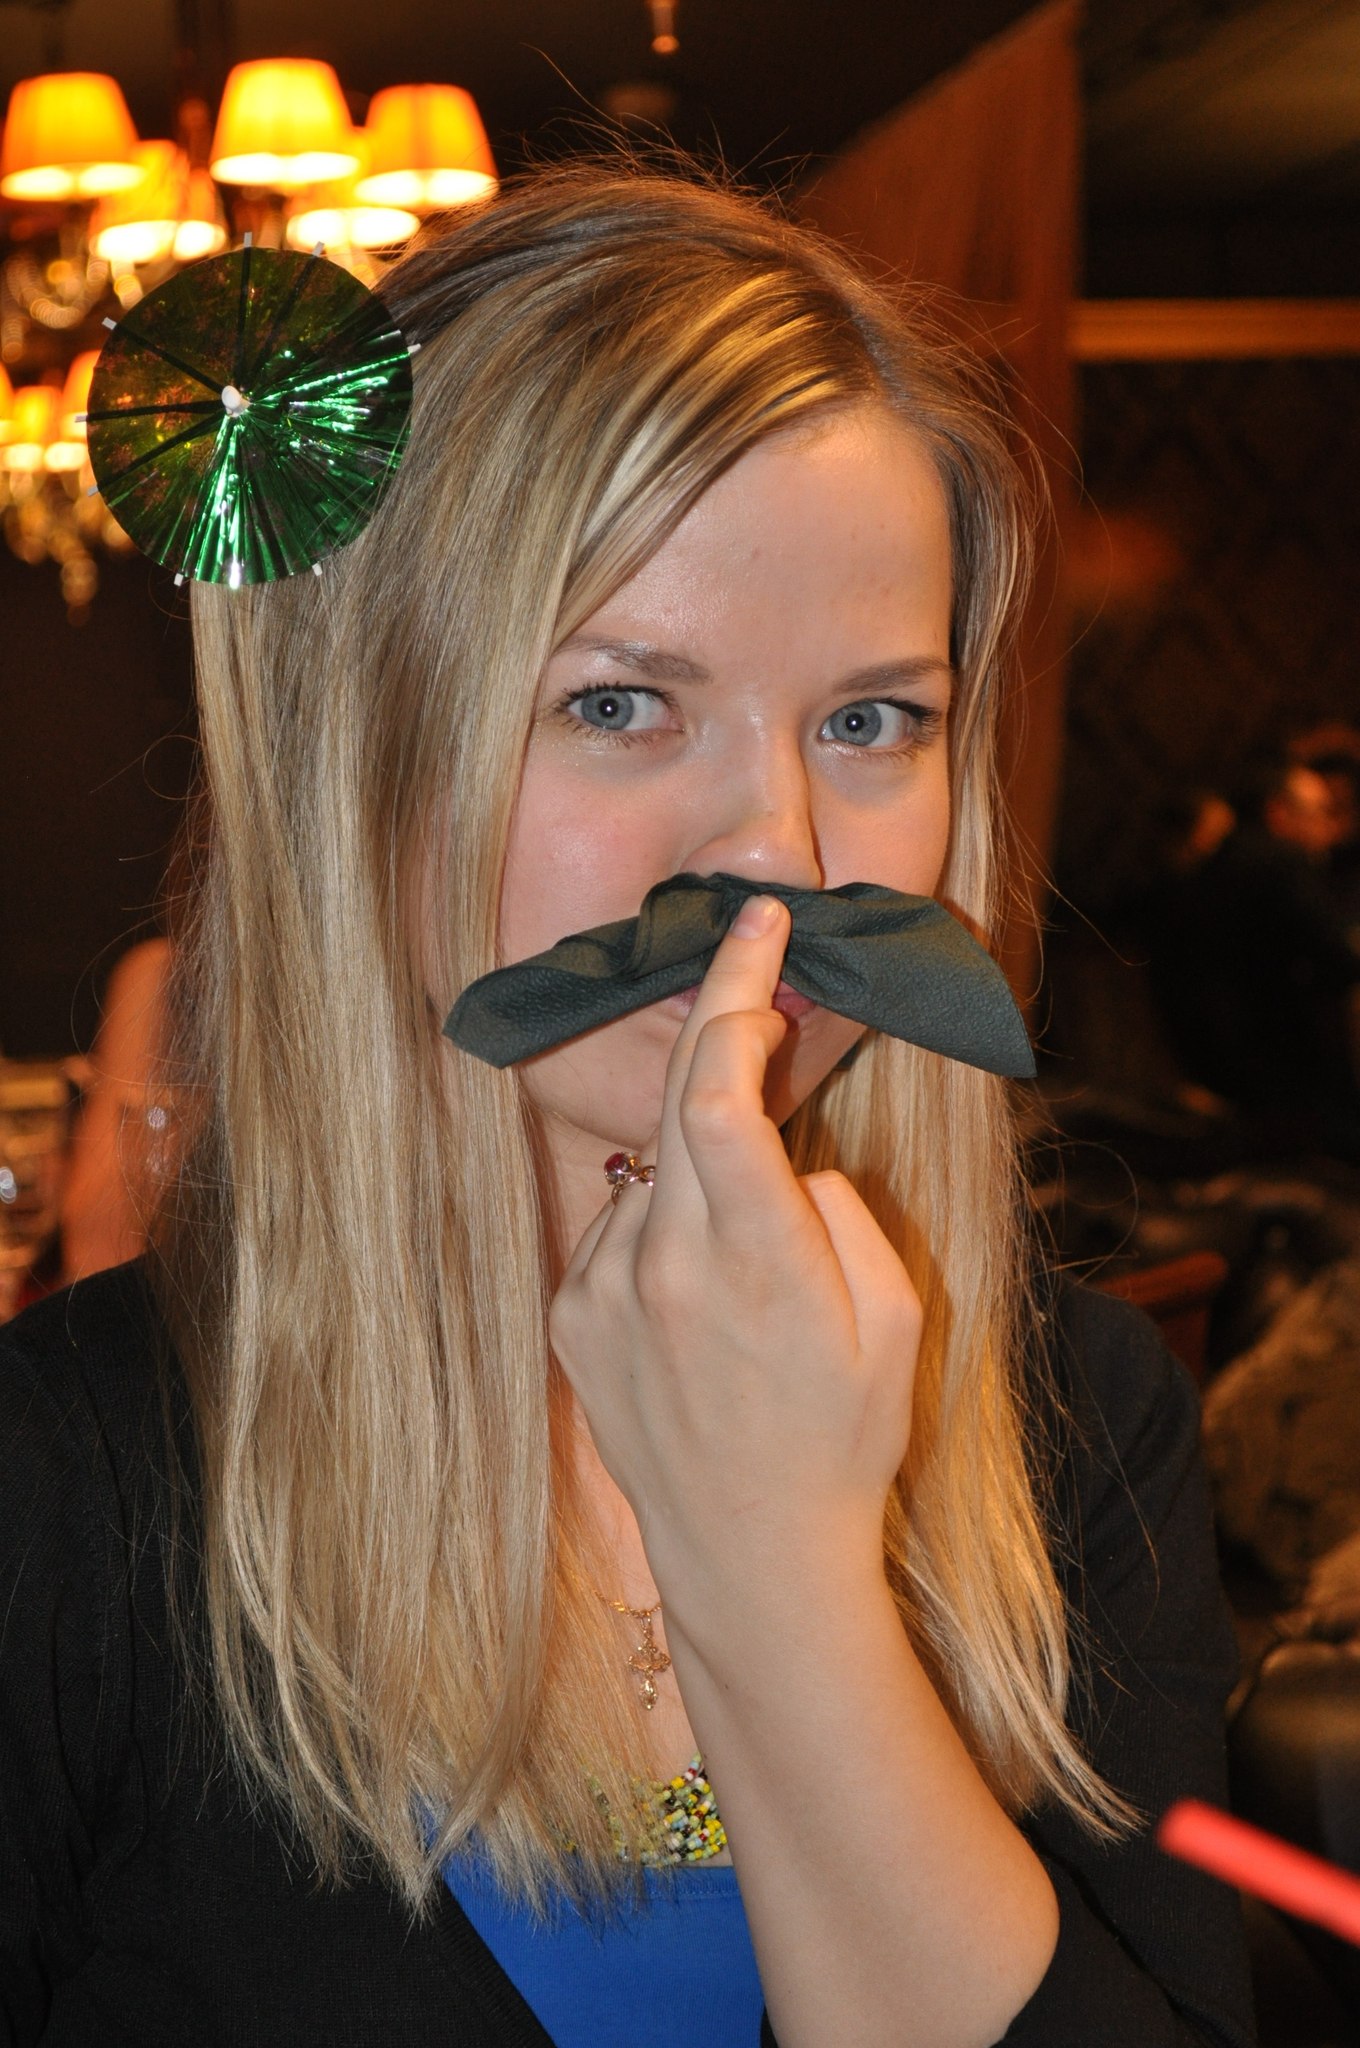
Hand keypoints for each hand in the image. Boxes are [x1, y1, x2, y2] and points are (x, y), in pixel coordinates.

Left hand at [549, 893, 922, 1617]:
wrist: (753, 1554)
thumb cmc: (842, 1435)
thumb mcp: (893, 1315)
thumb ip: (833, 1207)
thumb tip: (777, 1158)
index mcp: (755, 1254)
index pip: (719, 1085)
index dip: (735, 990)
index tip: (757, 928)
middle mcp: (662, 1262)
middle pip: (679, 1098)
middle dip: (725, 1034)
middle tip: (763, 993)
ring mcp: (604, 1291)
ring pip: (655, 1167)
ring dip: (701, 1169)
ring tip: (750, 1270)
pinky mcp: (571, 1318)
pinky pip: (621, 1226)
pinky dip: (662, 1227)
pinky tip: (699, 1303)